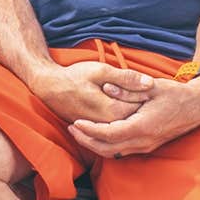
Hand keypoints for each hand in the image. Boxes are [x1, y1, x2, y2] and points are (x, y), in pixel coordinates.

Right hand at [32, 61, 154, 125]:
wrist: (49, 88)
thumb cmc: (74, 76)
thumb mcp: (100, 70)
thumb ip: (126, 78)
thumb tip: (150, 83)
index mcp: (113, 110)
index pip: (141, 106)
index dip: (146, 94)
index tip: (146, 84)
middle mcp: (109, 124)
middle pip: (135, 116)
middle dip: (141, 104)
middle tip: (142, 92)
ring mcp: (101, 128)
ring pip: (125, 122)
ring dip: (131, 111)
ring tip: (128, 97)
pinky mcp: (95, 128)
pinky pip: (115, 125)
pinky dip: (121, 116)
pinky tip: (119, 105)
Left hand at [69, 76, 199, 158]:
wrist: (197, 106)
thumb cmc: (174, 94)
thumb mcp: (151, 86)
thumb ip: (128, 88)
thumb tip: (106, 88)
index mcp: (143, 126)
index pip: (109, 134)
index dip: (89, 130)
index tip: (75, 122)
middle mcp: (143, 141)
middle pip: (107, 149)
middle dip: (86, 140)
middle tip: (71, 129)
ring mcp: (146, 146)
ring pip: (114, 153)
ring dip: (95, 145)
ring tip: (80, 132)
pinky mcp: (148, 146)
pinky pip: (122, 151)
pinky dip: (106, 146)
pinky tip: (97, 135)